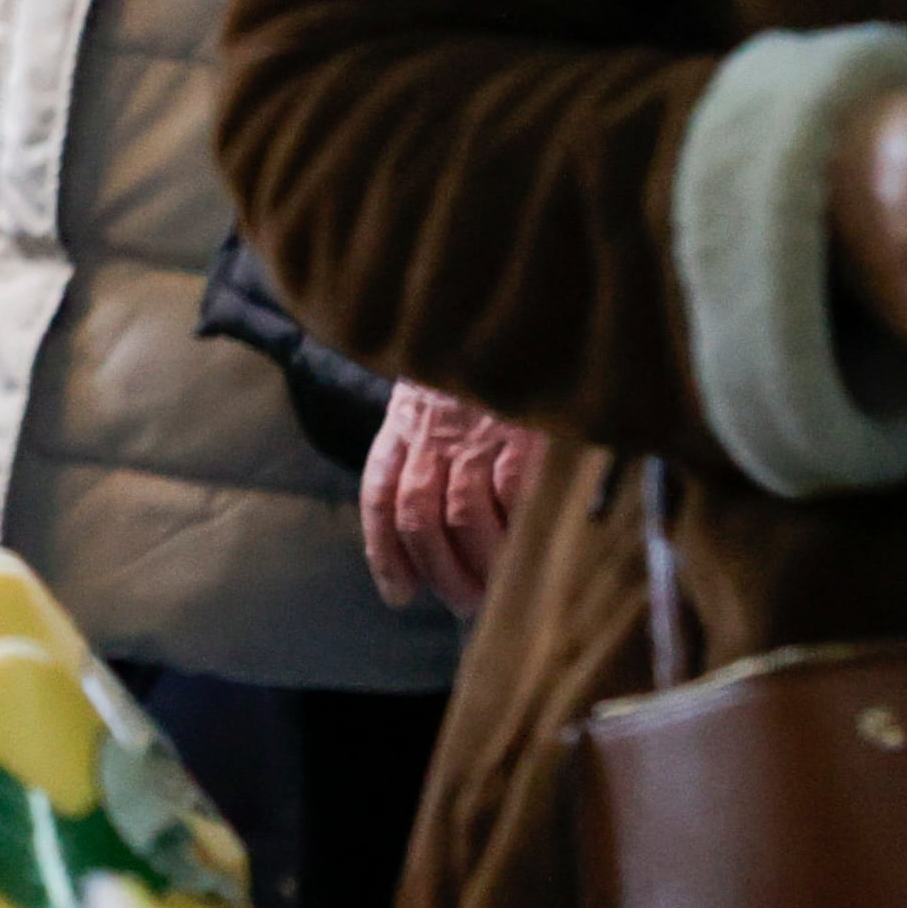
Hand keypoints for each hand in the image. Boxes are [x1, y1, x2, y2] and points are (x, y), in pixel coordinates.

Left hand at [360, 382, 542, 614]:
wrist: (504, 304)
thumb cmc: (474, 367)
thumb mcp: (432, 399)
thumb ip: (426, 450)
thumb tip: (445, 530)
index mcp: (403, 426)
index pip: (380, 497)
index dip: (385, 553)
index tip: (398, 594)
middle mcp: (431, 433)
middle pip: (418, 517)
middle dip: (437, 570)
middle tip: (462, 604)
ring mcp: (475, 433)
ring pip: (462, 516)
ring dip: (476, 564)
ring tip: (493, 594)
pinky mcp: (520, 433)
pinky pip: (512, 496)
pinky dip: (516, 531)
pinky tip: (526, 554)